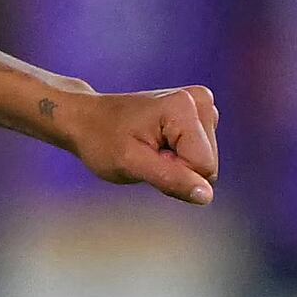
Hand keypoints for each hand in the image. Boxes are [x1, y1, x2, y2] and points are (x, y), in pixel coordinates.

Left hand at [65, 84, 220, 204]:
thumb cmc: (102, 140)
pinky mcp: (200, 115)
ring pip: (205, 161)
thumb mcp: (131, 164)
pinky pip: (201, 153)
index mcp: (185, 108)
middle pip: (208, 164)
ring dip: (177, 164)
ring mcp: (203, 106)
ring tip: (149, 148)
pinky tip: (157, 145)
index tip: (147, 159)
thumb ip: (171, 179)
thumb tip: (206, 196)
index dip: (175, 174)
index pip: (204, 166)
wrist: (87, 119)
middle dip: (178, 169)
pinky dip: (179, 156)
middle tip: (146, 155)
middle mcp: (200, 101)